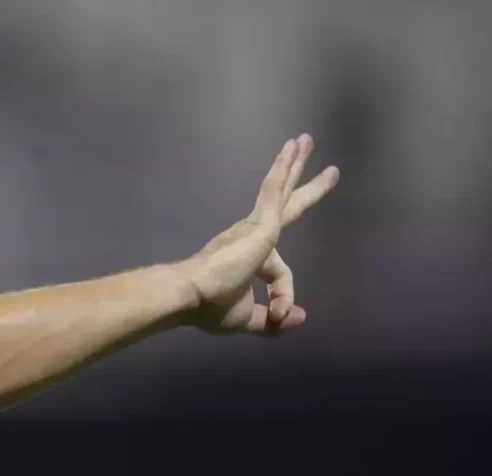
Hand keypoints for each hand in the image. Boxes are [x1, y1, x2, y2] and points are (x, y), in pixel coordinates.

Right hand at [182, 134, 338, 334]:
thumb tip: (300, 317)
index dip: (285, 299)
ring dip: (295, 165)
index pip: (280, 275)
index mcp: (249, 260)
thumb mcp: (247, 319)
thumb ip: (273, 320)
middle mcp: (251, 237)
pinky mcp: (257, 223)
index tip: (283, 316)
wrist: (186, 295)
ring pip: (281, 190)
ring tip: (304, 140)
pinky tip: (291, 150)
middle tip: (305, 153)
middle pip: (284, 205)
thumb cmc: (209, 305)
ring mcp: (253, 227)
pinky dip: (283, 172)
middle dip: (301, 182)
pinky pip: (273, 192)